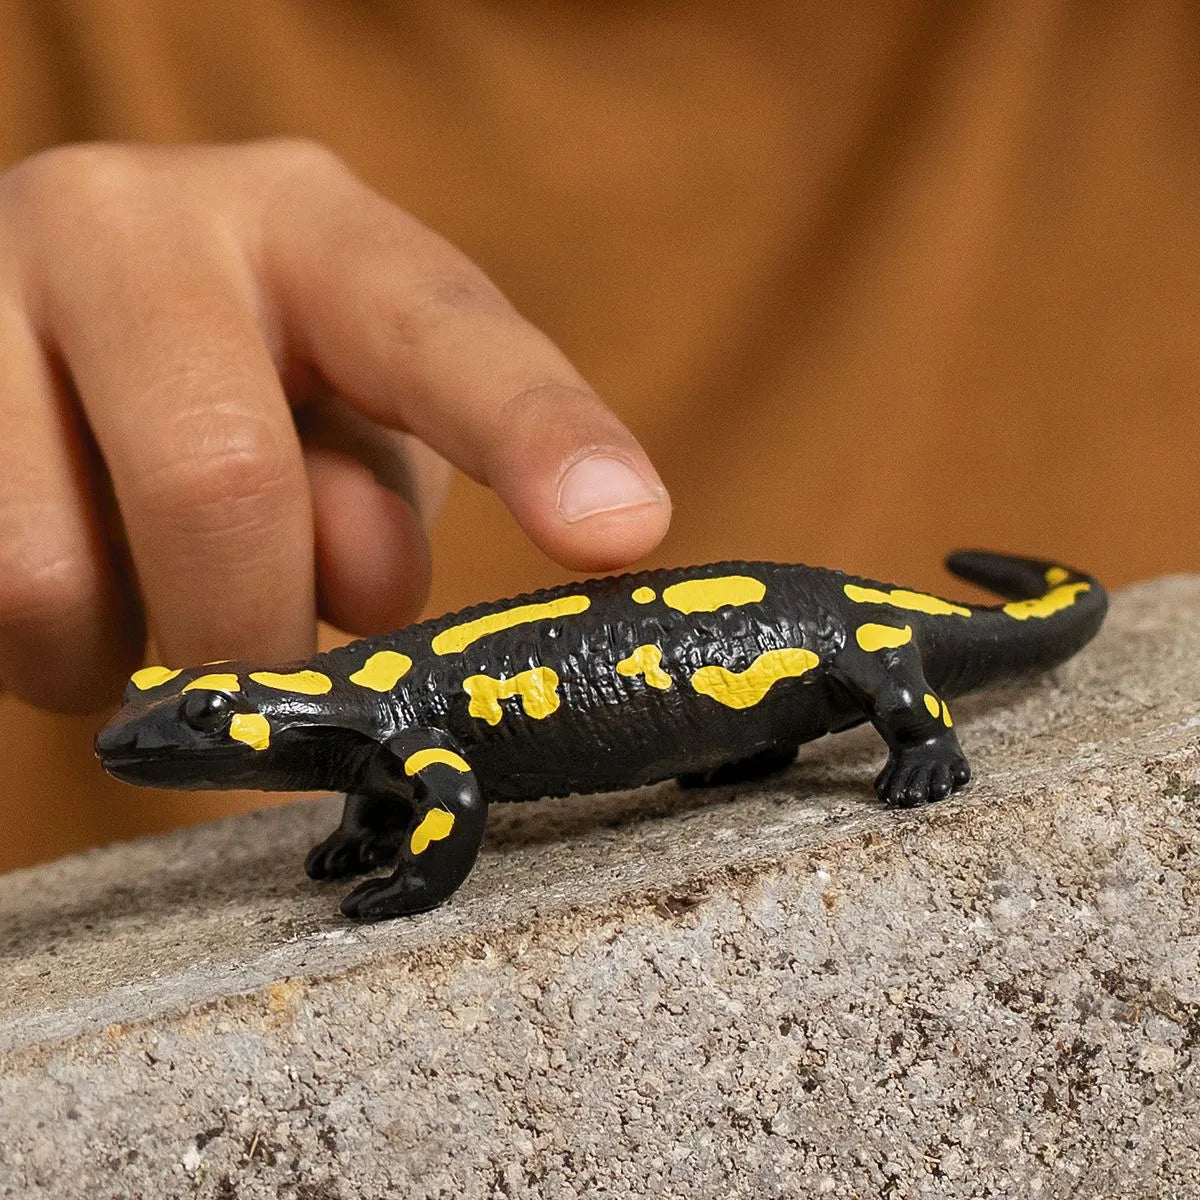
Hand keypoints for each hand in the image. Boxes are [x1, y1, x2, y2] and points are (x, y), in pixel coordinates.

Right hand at [0, 140, 669, 712]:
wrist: (38, 330)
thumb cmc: (241, 383)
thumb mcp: (342, 425)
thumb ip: (379, 496)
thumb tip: (371, 583)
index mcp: (306, 227)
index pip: (440, 332)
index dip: (536, 435)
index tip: (623, 529)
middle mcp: (134, 224)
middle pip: (220, 477)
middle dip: (258, 630)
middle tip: (272, 677)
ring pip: (50, 573)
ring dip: (133, 650)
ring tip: (156, 602)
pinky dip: (53, 649)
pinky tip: (80, 580)